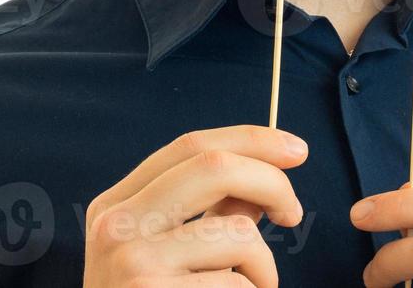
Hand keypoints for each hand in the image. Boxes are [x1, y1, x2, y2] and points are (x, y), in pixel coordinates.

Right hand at [81, 124, 309, 286]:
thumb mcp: (165, 251)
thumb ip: (208, 211)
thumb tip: (265, 172)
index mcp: (116, 204)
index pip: (191, 146)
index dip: (252, 140)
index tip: (296, 150)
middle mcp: (116, 225)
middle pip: (214, 167)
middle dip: (272, 182)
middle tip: (293, 212)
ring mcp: (132, 264)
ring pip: (237, 233)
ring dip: (263, 267)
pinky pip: (236, 287)